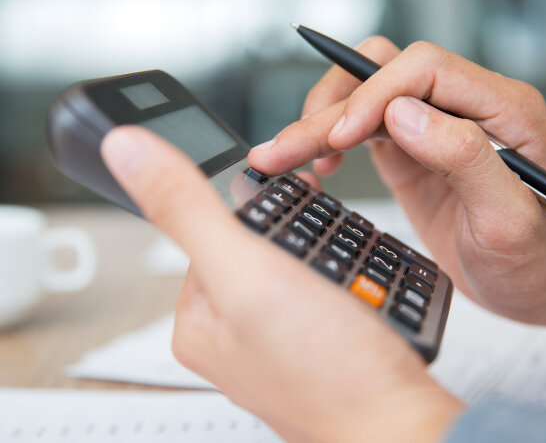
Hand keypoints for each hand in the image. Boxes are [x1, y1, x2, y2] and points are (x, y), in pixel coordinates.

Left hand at [101, 126, 462, 442]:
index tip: (284, 188)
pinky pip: (317, 292)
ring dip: (318, 253)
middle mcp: (229, 337)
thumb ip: (187, 209)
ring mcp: (273, 345)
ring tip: (343, 268)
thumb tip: (127, 150)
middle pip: (252, 249)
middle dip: (289, 231)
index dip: (249, 204)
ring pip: (290, 268)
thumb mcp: (246, 272)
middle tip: (320, 230)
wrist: (399, 427)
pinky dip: (335, 278)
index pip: (207, 233)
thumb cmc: (327, 370)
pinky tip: (354, 289)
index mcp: (197, 321)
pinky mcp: (310, 349)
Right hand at [248, 38, 545, 327]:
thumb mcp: (508, 218)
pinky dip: (328, 140)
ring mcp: (432, 126)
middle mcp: (464, 106)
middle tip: (282, 151)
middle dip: (328, 111)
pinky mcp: (409, 150)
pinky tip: (318, 167)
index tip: (340, 139)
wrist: (532, 282)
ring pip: (363, 96)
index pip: (424, 69)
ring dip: (319, 121)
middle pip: (382, 77)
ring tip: (286, 157)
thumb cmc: (533, 257)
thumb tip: (402, 113)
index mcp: (502, 108)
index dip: (373, 95)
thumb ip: (464, 156)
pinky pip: (360, 127)